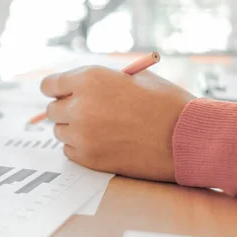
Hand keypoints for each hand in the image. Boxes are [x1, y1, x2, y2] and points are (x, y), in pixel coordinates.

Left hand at [40, 66, 194, 181]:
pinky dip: (82, 148)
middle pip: (52, 110)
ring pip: (60, 132)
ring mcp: (82, 134)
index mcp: (89, 79)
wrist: (187, 138)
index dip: (59, 89)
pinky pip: (70, 151)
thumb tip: (76, 87)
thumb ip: (100, 81)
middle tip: (89, 113)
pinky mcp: (88, 158)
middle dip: (67, 110)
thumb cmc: (165, 104)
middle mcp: (79, 106)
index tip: (65, 94)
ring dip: (74, 130)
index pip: (49, 84)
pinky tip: (106, 143)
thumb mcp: (132, 78)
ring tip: (103, 129)